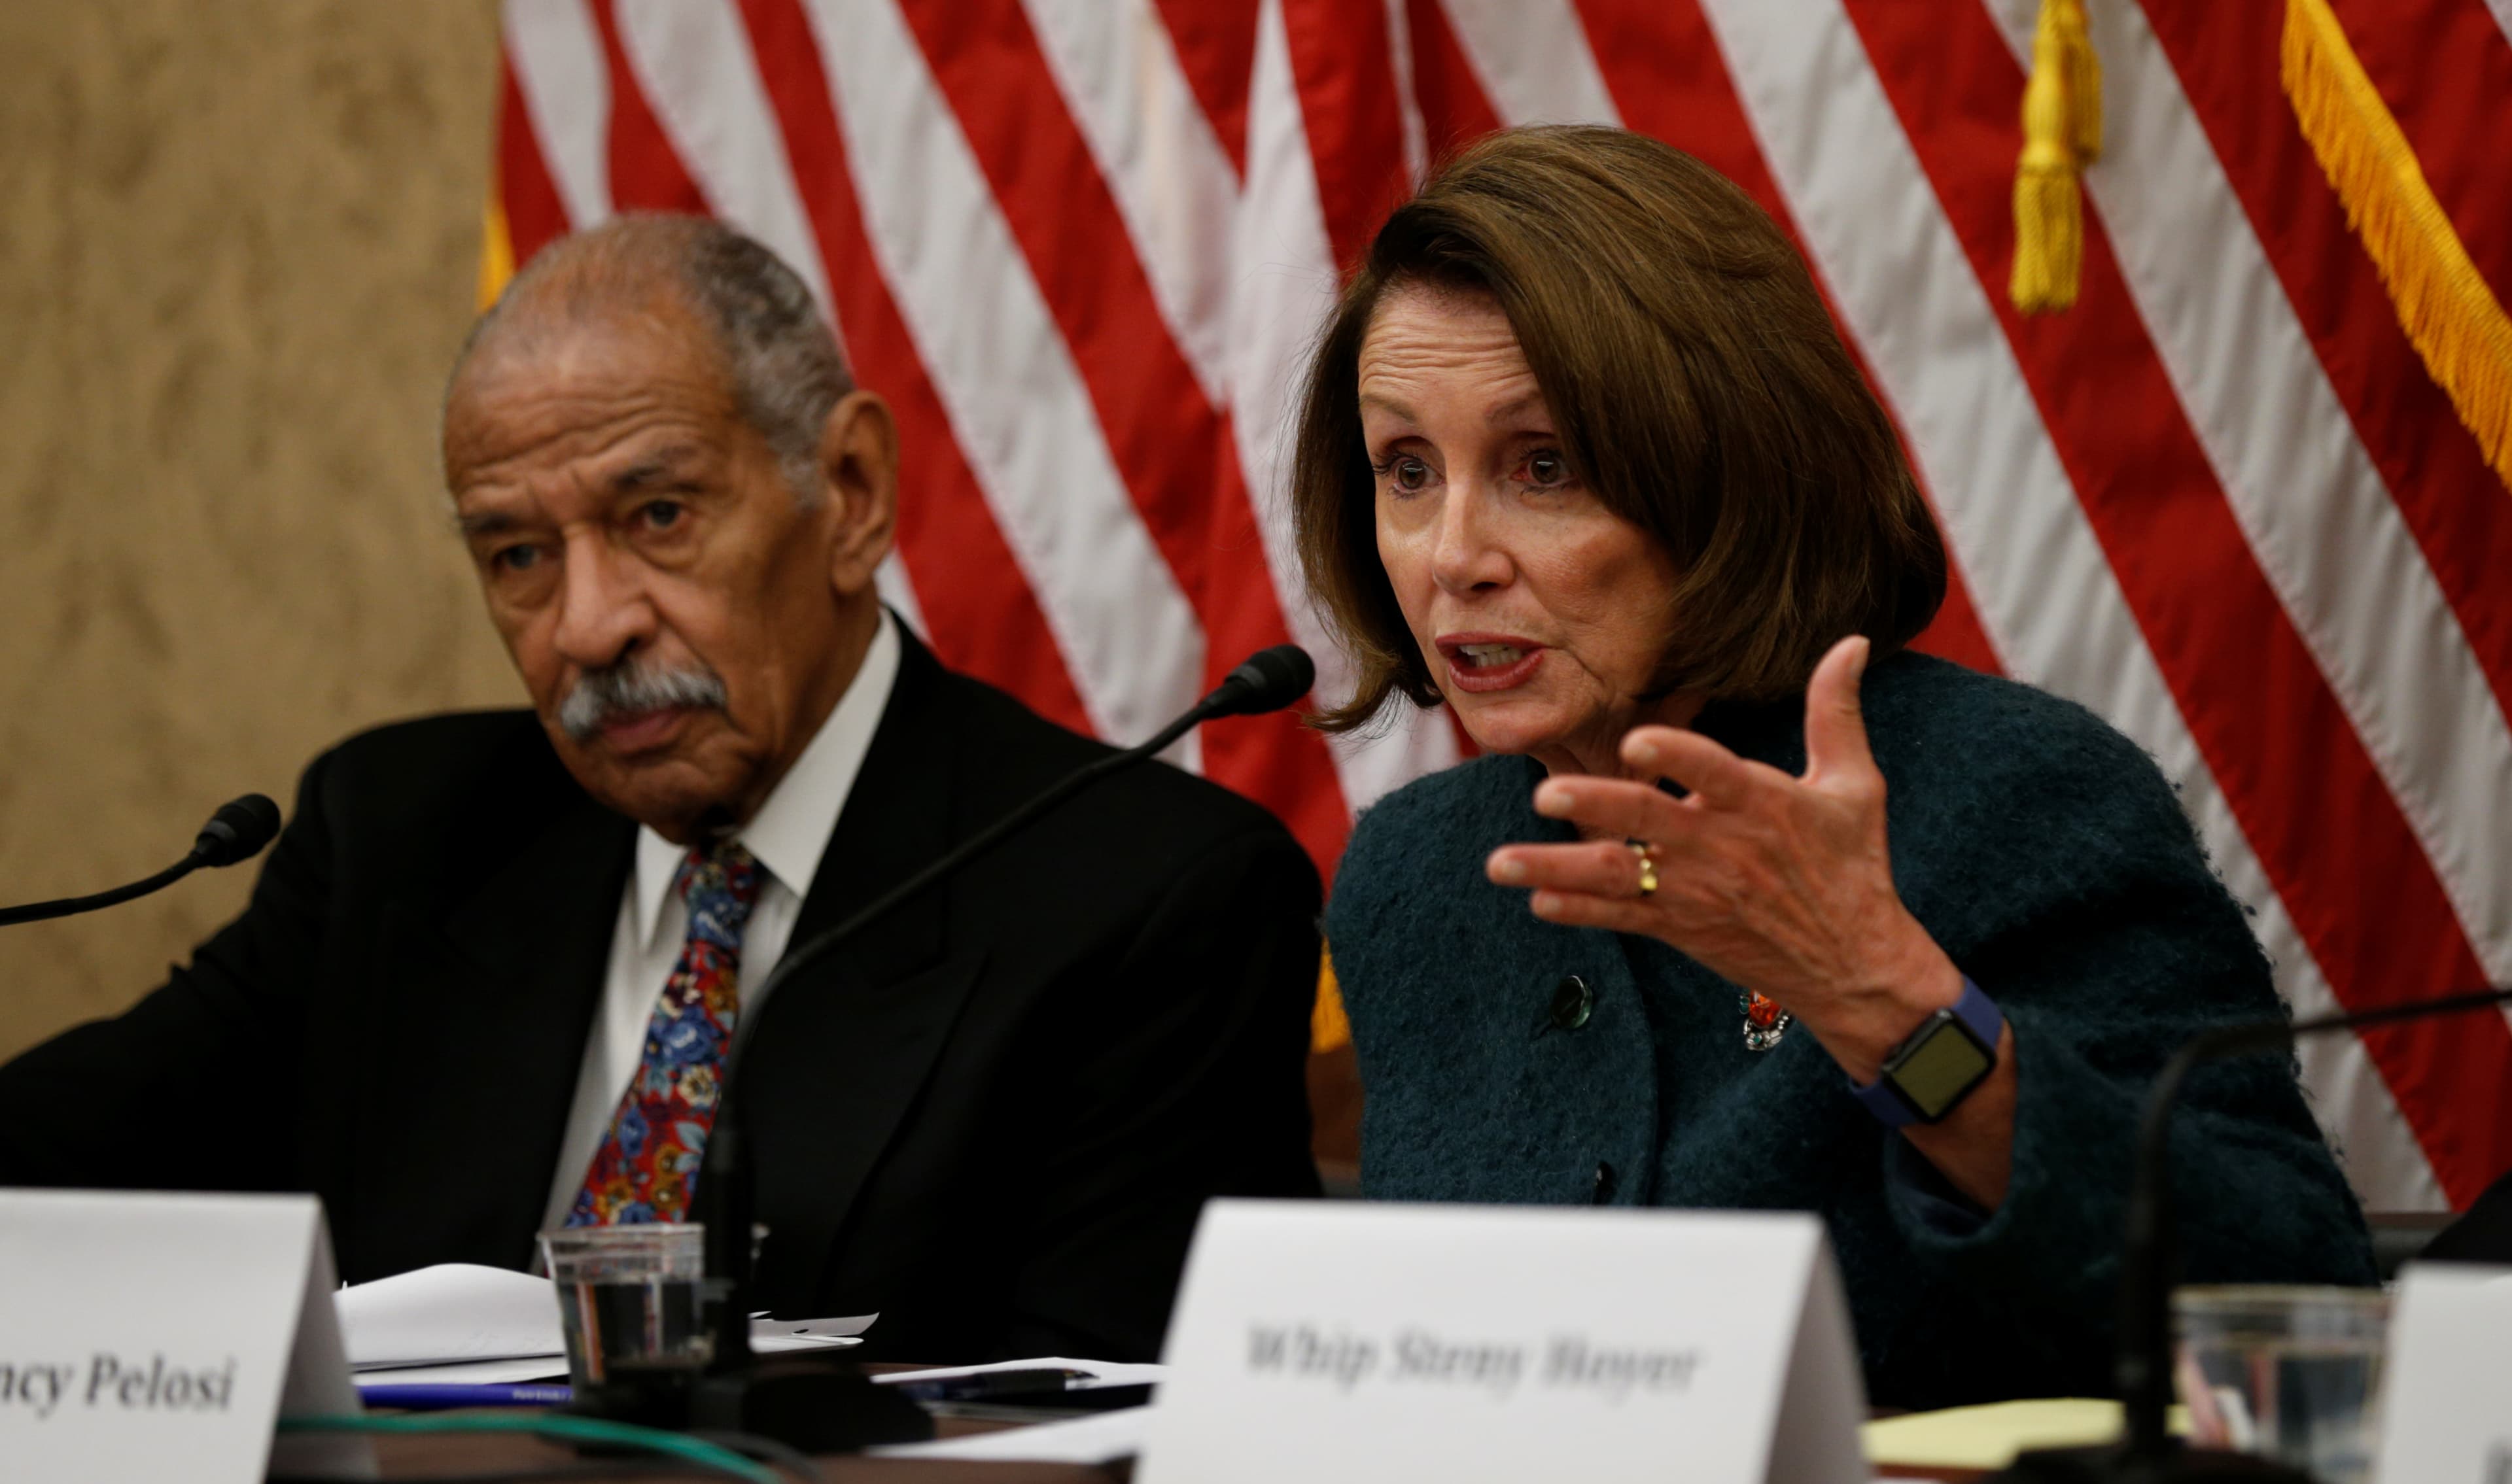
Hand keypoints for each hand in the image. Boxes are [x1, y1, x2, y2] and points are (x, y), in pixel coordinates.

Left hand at [1485, 636, 1960, 1082]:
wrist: (1856, 966)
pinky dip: (1579, 910)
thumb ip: (1836, 712)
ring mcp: (1696, 890)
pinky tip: (1538, 901)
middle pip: (1650, 821)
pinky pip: (1622, 917)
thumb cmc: (1853, 865)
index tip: (1636, 742)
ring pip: (1617, 876)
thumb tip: (1854, 641)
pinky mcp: (1682, 927)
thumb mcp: (1854, 784)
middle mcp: (1722, 846)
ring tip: (1500, 864)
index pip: (1715, 772)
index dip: (1677, 757)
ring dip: (1557, 867)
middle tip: (1545, 794)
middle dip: (1596, 806)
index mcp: (1763, 803)